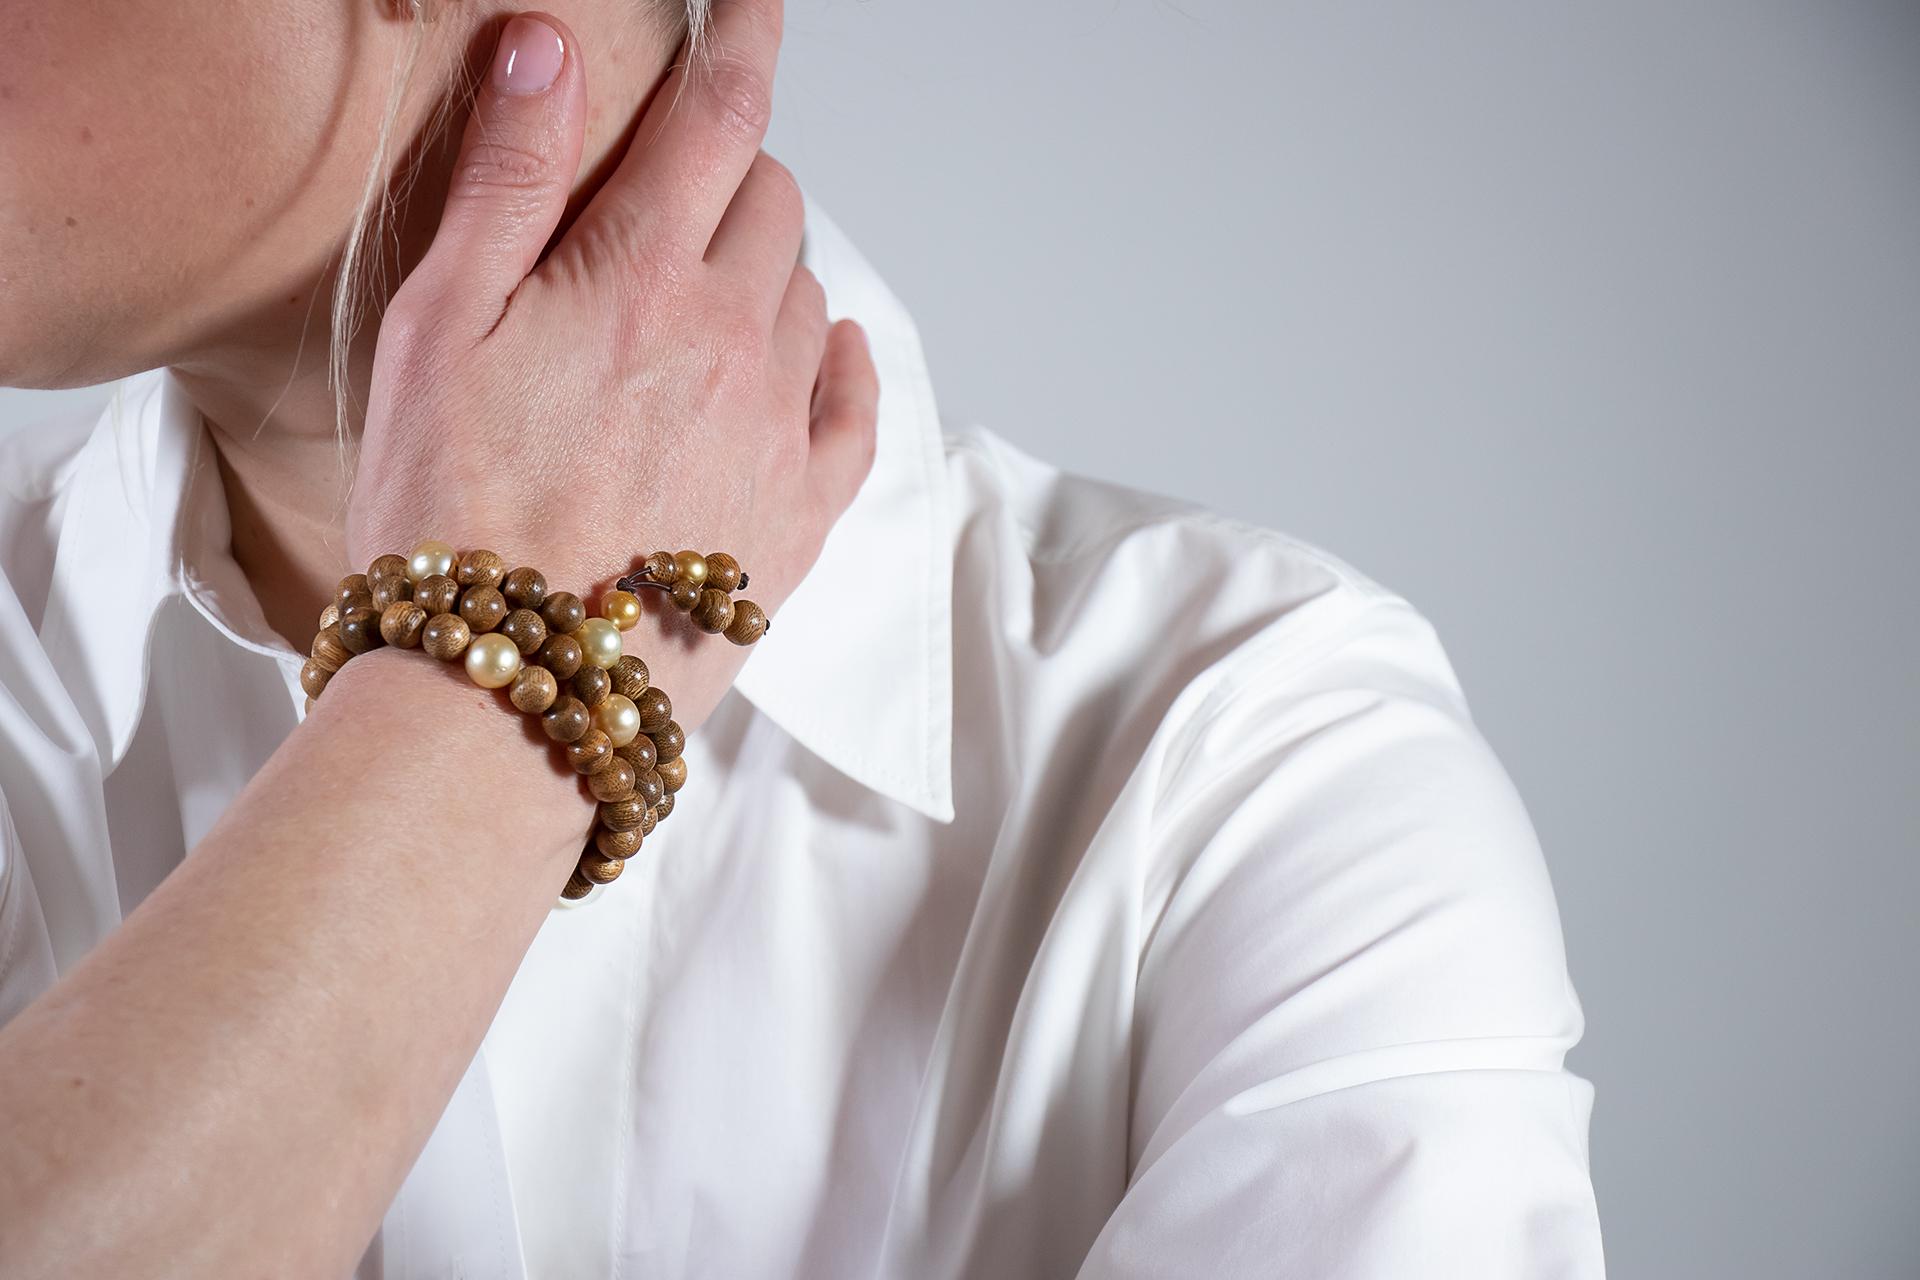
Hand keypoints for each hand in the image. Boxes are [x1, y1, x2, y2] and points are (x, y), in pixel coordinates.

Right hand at [346, 3, 876, 733]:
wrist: (510, 694)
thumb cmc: (446, 512)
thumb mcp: (439, 326)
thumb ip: (509, 180)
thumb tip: (555, 49)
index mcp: (643, 279)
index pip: (721, 117)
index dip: (743, 36)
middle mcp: (734, 342)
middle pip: (771, 204)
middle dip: (727, 177)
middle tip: (666, 207)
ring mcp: (780, 434)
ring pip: (808, 297)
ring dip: (765, 273)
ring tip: (692, 310)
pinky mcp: (802, 520)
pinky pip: (857, 409)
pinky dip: (839, 364)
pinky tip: (814, 357)